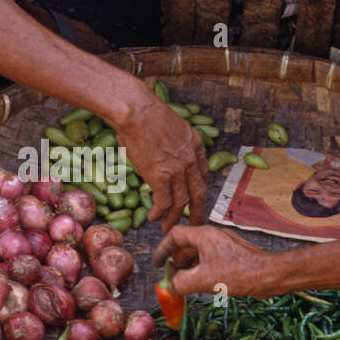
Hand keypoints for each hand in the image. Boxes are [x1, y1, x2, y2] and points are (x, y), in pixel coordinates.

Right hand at [115, 92, 207, 232]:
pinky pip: (163, 202)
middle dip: (197, 212)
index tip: (195, 199)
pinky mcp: (161, 176)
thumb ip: (170, 141)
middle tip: (195, 224)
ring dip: (174, 218)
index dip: (199, 189)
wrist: (136, 110)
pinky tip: (153, 218)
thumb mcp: (169, 124)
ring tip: (168, 228)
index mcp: (194, 144)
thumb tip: (158, 150)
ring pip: (181, 202)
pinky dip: (159, 213)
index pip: (203, 173)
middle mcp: (190, 159)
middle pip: (199, 192)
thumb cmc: (144, 112)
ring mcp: (177, 169)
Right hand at [153, 223, 277, 296]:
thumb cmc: (238, 273)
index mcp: (204, 235)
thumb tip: (169, 288)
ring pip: (198, 256)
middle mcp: (213, 237)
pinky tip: (203, 287)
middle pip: (186, 247)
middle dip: (176, 264)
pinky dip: (202, 272)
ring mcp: (223, 246)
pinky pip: (210, 262)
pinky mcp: (232, 257)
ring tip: (185, 287)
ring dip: (189, 270)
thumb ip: (180, 283)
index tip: (157, 264)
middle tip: (172, 281)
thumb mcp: (203, 279)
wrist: (270, 275)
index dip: (162, 249)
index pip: (175, 235)